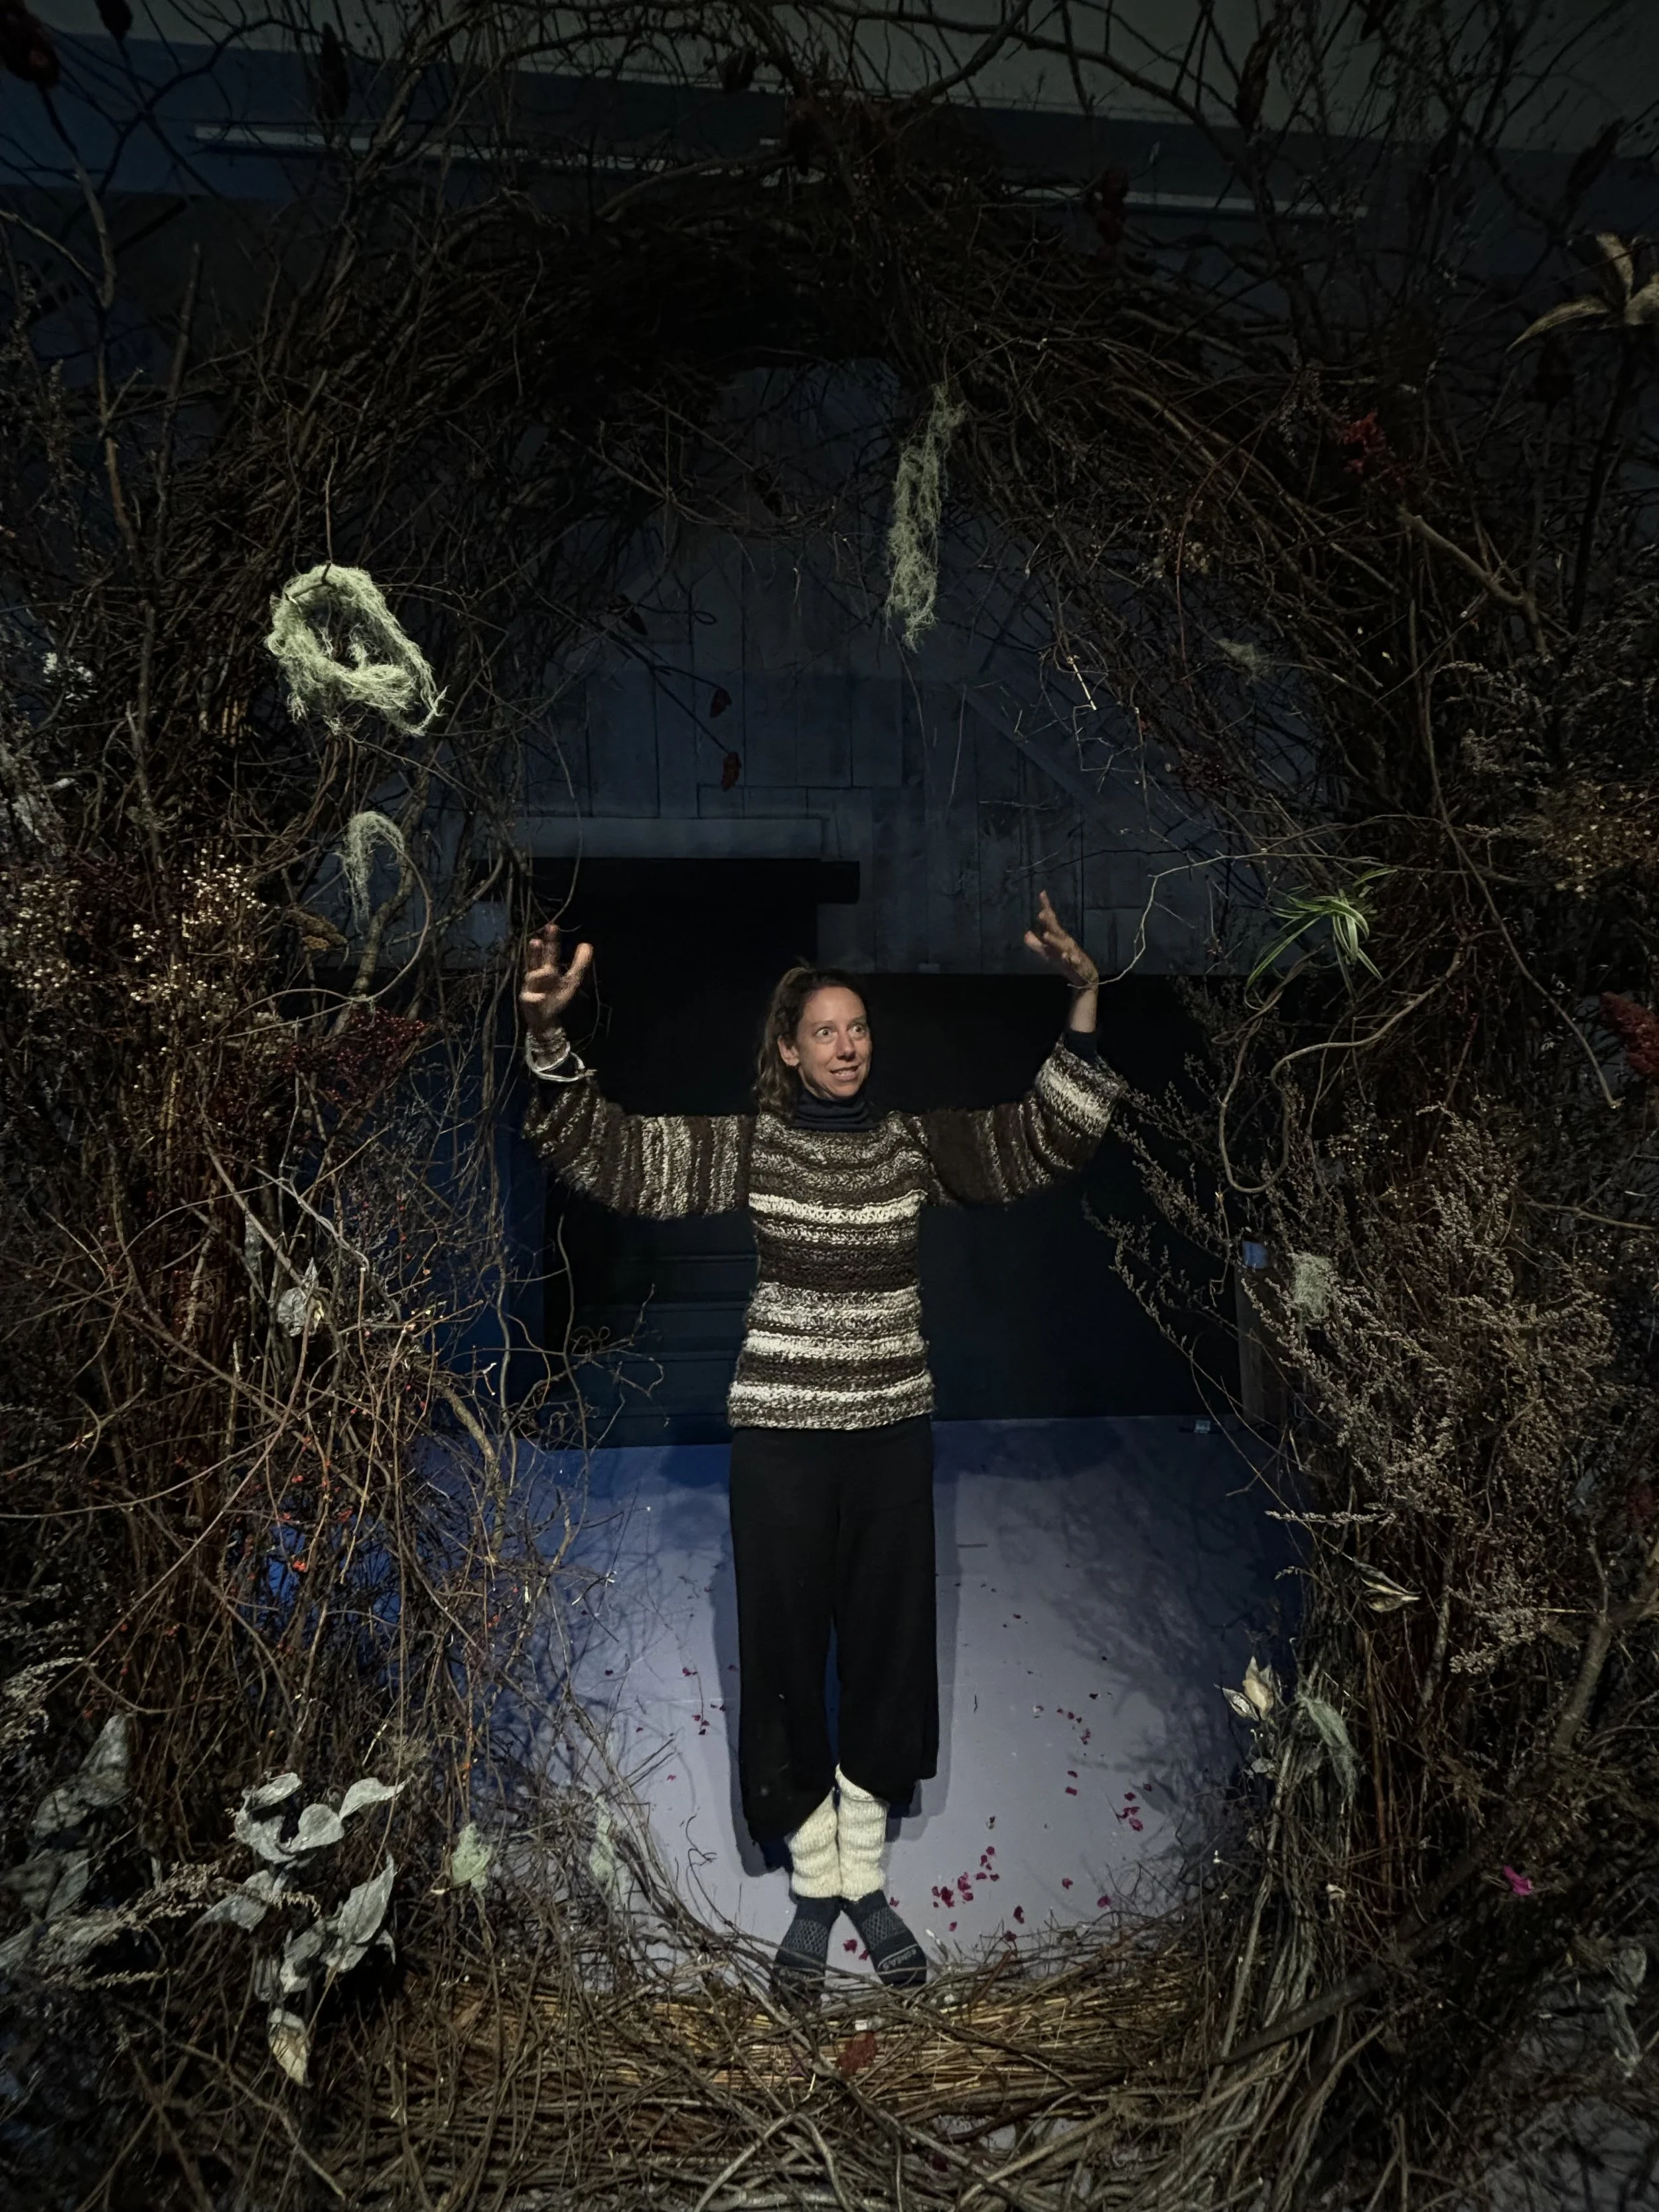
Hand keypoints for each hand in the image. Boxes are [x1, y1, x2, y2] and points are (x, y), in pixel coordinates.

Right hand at [520, 922, 592, 1040]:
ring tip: (548, 972)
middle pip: (536, 960)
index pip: (549, 952)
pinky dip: (535, 997)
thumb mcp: (572, 980)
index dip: (551, 940)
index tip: (552, 926)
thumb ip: (579, 964)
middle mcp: (537, 975)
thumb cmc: (557, 996)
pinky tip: (540, 997)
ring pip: (532, 977)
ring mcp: (530, 987)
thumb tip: (587, 944)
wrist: (545, 1020)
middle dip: (536, 951)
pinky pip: (531, 998)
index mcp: (548, 969)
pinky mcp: (527, 1001)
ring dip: (539, 974)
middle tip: (536, 940)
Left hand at [1023, 890, 1097, 988]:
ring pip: (1062, 946)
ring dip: (1055, 940)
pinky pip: (1073, 961)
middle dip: (1049, 922)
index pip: (1051, 921)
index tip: (1042, 893)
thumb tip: (1025, 934)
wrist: (1086, 977)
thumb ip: (1037, 945)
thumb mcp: (1049, 954)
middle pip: (1056, 930)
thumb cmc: (1067, 961)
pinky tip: (1065, 956)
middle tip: (1041, 912)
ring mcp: (1072, 953)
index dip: (1046, 908)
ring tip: (1046, 934)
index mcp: (1059, 938)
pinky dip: (1069, 959)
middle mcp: (1065, 943)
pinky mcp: (1077, 965)